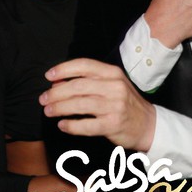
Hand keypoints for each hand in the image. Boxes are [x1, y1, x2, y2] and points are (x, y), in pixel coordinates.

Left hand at [41, 59, 155, 151]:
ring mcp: (114, 106)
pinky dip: (71, 125)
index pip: (84, 65)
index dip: (64, 69)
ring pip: (80, 104)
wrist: (148, 125)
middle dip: (56, 92)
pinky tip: (63, 125)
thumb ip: (89, 82)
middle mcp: (114, 87)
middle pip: (78, 86)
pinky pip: (86, 125)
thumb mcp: (112, 86)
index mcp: (112, 73)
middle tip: (43, 99)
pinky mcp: (113, 124)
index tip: (49, 76)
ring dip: (60, 108)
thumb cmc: (126, 104)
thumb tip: (58, 83)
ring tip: (48, 111)